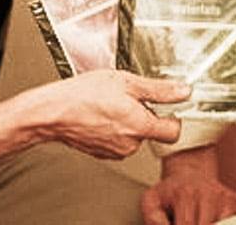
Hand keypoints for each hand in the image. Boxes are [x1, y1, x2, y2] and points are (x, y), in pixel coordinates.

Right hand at [0, 69, 189, 159]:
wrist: (52, 111)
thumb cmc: (84, 95)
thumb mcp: (127, 82)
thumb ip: (159, 89)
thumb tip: (183, 91)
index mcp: (140, 126)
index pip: (173, 132)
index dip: (173, 117)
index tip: (167, 107)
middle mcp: (130, 144)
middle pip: (151, 131)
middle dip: (145, 115)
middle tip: (128, 98)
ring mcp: (115, 151)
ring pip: (134, 136)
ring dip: (128, 121)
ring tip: (111, 104)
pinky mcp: (102, 153)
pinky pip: (118, 140)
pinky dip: (114, 128)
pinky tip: (101, 114)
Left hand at [141, 144, 235, 223]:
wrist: (191, 174)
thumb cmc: (171, 191)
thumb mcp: (152, 200)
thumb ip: (152, 217)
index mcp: (187, 194)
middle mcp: (210, 193)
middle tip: (187, 223)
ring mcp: (226, 198)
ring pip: (224, 224)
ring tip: (198, 221)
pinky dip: (223, 223)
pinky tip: (211, 221)